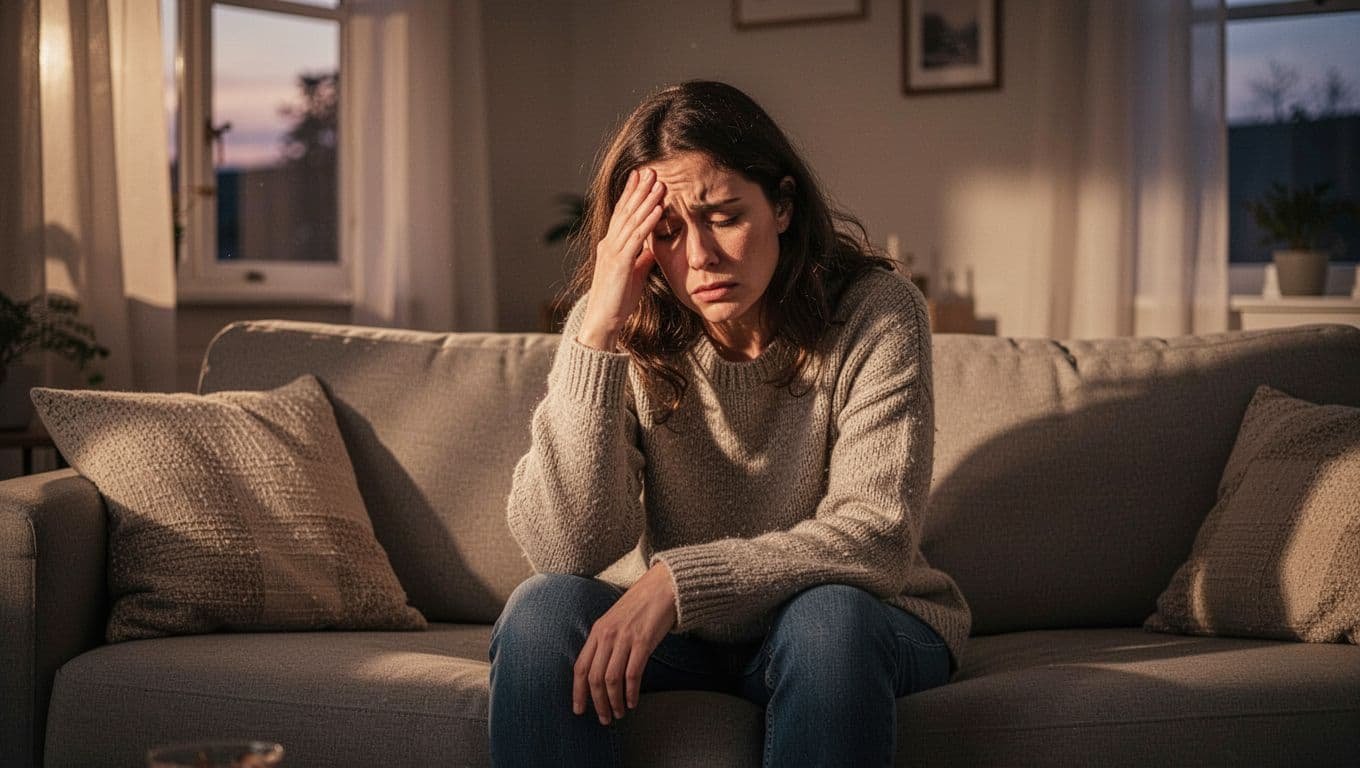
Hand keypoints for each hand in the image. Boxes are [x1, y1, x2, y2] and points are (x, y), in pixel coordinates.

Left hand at [572, 561, 677, 724]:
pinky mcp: (643, 642)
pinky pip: (632, 674)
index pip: (579, 667)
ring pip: (612, 680)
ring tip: (619, 713)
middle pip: (594, 678)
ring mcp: (625, 638)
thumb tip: (599, 670)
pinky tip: (632, 702)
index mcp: (597, 631)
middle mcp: (607, 635)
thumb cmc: (640, 605)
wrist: (663, 586)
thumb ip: (605, 642)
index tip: (579, 709)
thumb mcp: (615, 620)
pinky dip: (630, 693)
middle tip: (604, 719)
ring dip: (614, 702)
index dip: (577, 692)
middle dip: (597, 703)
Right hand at [577, 167, 666, 350]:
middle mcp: (609, 244)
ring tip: (658, 183)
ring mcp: (613, 252)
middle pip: (625, 211)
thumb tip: (653, 246)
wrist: (604, 320)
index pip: (622, 214)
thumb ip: (642, 257)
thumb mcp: (634, 273)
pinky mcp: (620, 263)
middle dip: (638, 189)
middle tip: (650, 170)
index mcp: (611, 245)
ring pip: (631, 220)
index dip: (631, 194)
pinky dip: (648, 222)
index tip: (641, 177)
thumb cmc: (619, 299)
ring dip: (646, 200)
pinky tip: (658, 209)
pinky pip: (636, 238)